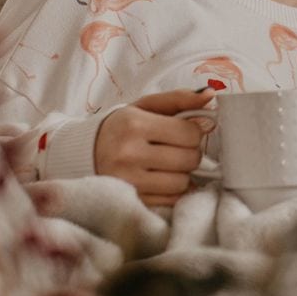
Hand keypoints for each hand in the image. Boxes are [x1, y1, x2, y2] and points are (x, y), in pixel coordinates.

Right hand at [94, 88, 214, 208]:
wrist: (85, 152)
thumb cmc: (123, 126)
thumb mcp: (146, 106)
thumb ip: (179, 98)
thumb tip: (211, 95)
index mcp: (134, 124)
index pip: (190, 133)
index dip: (194, 132)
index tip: (183, 132)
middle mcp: (129, 153)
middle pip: (189, 158)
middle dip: (190, 153)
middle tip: (176, 148)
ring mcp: (129, 181)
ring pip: (183, 182)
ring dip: (182, 173)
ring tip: (168, 164)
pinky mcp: (132, 200)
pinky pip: (172, 200)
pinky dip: (174, 190)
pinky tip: (162, 179)